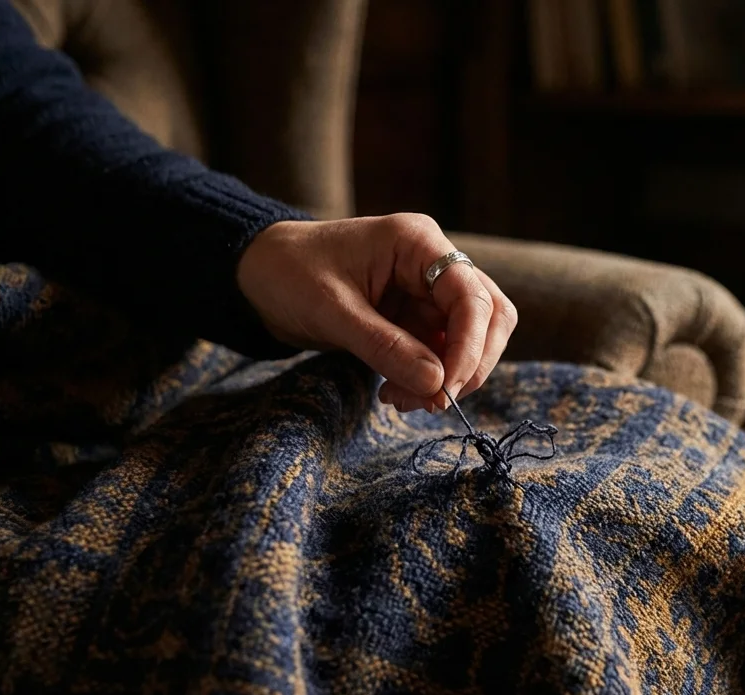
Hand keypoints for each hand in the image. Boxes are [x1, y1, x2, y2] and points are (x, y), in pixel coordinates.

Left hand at [237, 214, 516, 412]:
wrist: (257, 274)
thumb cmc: (289, 274)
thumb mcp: (333, 311)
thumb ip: (386, 347)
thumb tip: (437, 384)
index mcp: (417, 242)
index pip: (472, 296)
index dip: (470, 346)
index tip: (446, 387)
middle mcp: (432, 262)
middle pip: (488, 316)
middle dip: (468, 364)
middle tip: (434, 401)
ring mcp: (426, 290)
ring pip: (468, 339)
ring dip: (446, 377)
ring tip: (403, 400)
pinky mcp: (414, 316)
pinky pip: (440, 352)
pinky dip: (426, 378)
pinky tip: (395, 393)